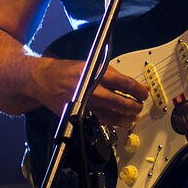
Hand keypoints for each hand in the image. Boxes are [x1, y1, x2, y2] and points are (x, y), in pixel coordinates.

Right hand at [30, 57, 148, 127]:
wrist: (43, 80)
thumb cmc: (66, 71)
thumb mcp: (89, 65)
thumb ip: (109, 73)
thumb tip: (128, 83)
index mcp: (95, 74)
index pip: (124, 83)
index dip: (138, 90)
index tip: (144, 92)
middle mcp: (90, 90)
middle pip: (120, 102)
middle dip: (134, 106)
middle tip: (139, 106)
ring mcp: (85, 104)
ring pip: (112, 116)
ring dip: (126, 118)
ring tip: (132, 117)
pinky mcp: (79, 114)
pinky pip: (100, 121)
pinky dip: (112, 122)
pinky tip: (119, 121)